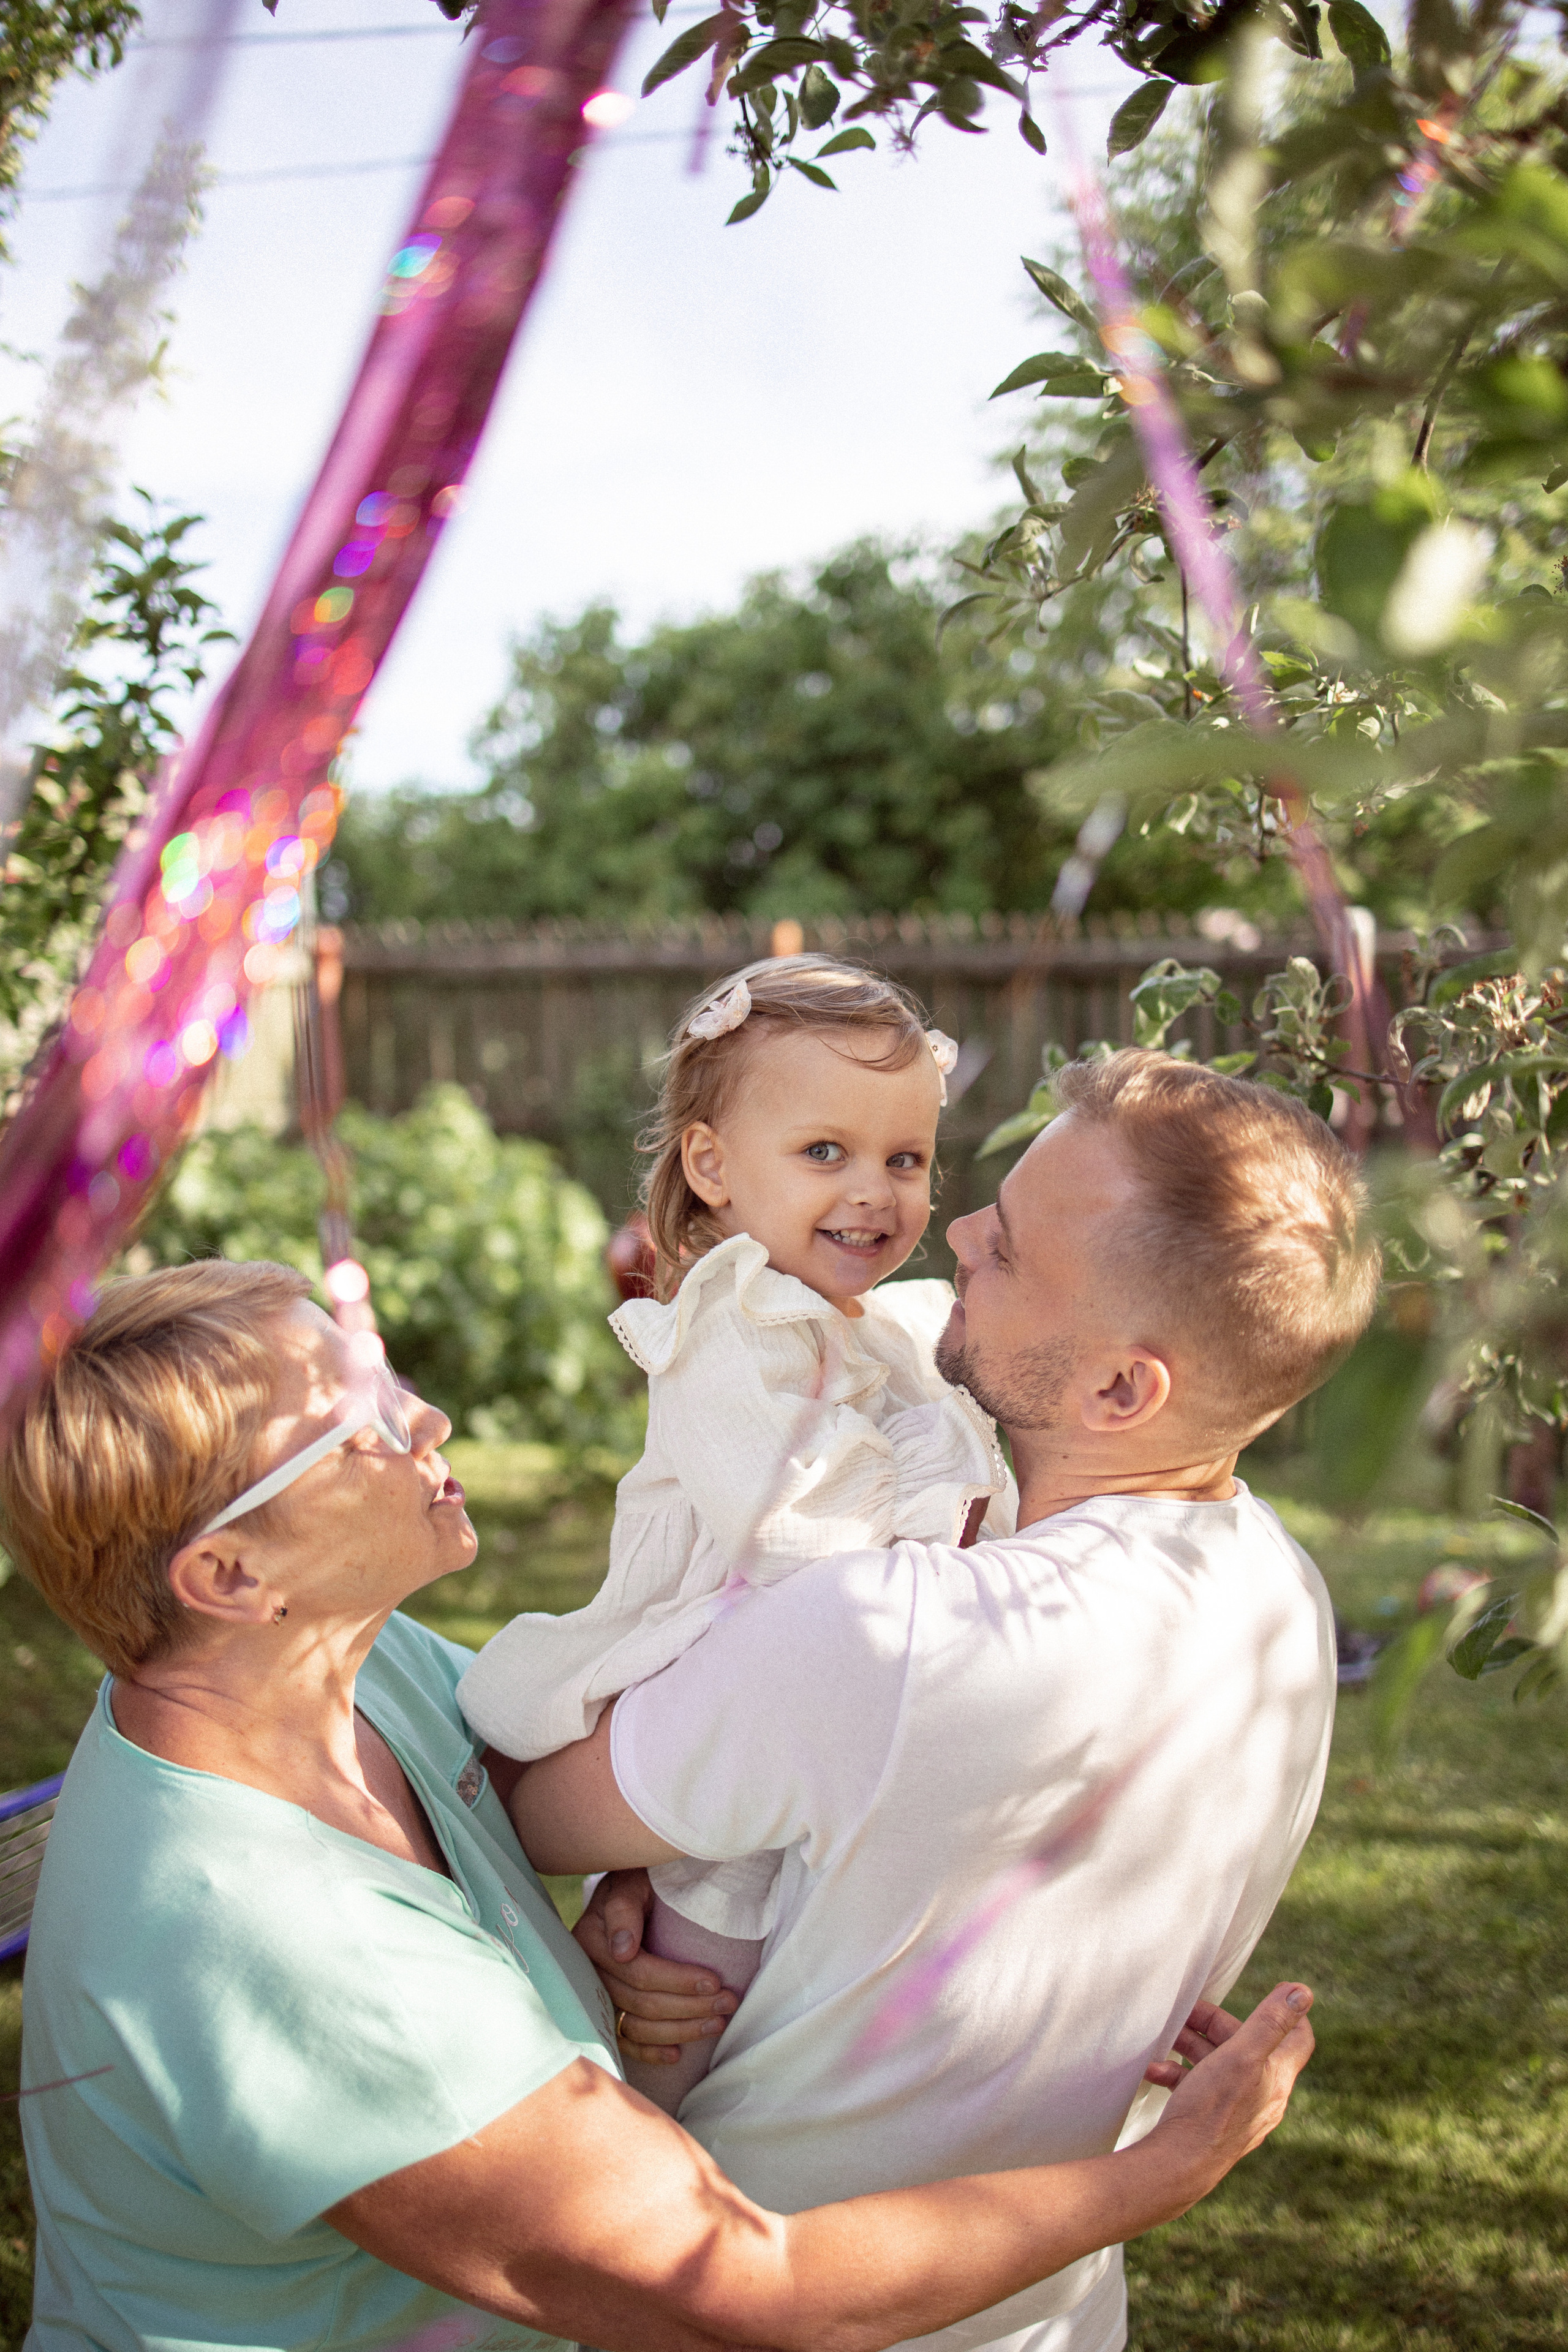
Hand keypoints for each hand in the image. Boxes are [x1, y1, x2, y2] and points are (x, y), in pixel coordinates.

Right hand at [573, 1868, 738, 2066]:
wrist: (625, 1891)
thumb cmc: (634, 1881)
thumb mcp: (629, 1882)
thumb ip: (624, 1909)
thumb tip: (622, 1951)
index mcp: (591, 1939)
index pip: (640, 1972)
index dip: (679, 1981)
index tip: (715, 1981)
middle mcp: (588, 1973)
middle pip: (642, 2004)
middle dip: (690, 2007)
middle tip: (728, 2003)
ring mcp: (595, 1996)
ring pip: (637, 2027)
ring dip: (680, 2030)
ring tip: (716, 2024)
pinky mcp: (604, 2012)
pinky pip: (625, 2042)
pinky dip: (651, 2052)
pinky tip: (677, 2055)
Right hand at [1141, 1982, 1314, 2200]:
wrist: (1179, 2164)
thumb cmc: (1213, 2109)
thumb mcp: (1243, 2055)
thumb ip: (1270, 2022)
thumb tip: (1303, 1991)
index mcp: (1277, 2078)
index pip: (1299, 2039)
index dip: (1288, 2013)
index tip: (1269, 1993)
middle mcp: (1263, 2096)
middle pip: (1248, 2046)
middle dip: (1216, 2024)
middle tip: (1187, 2012)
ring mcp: (1237, 2111)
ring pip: (1219, 2065)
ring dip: (1192, 2046)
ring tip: (1167, 2038)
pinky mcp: (1212, 2122)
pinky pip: (1199, 2088)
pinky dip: (1179, 2074)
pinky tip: (1156, 2071)